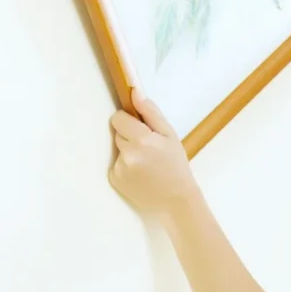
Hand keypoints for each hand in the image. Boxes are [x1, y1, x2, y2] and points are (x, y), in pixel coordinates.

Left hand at [109, 89, 200, 218]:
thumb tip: (134, 92)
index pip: (118, 118)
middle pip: (117, 133)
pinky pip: (115, 164)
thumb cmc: (176, 164)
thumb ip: (151, 112)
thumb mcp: (170, 135)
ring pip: (117, 149)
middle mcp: (127, 154)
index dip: (128, 121)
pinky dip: (126, 166)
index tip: (140, 128)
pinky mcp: (114, 179)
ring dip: (128, 152)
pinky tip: (140, 174)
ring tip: (146, 163)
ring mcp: (119, 168)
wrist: (176, 199)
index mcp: (142, 140)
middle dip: (131, 137)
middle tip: (150, 149)